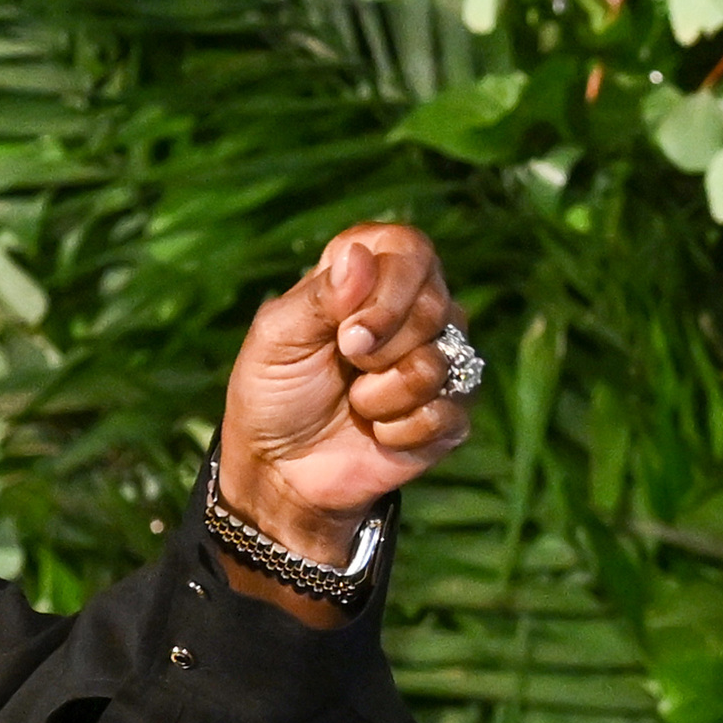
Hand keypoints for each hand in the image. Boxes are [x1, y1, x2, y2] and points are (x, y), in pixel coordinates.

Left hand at [215, 223, 472, 608]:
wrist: (280, 472)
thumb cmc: (273, 393)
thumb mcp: (276, 338)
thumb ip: (319, 296)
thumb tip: (360, 255)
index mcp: (370, 276)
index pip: (412, 251)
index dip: (389, 289)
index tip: (348, 331)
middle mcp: (412, 310)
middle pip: (435, 305)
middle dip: (380, 349)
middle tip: (345, 366)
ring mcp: (438, 360)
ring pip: (442, 362)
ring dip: (383, 395)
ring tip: (356, 404)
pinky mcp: (449, 413)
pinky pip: (449, 411)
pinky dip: (401, 431)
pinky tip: (379, 433)